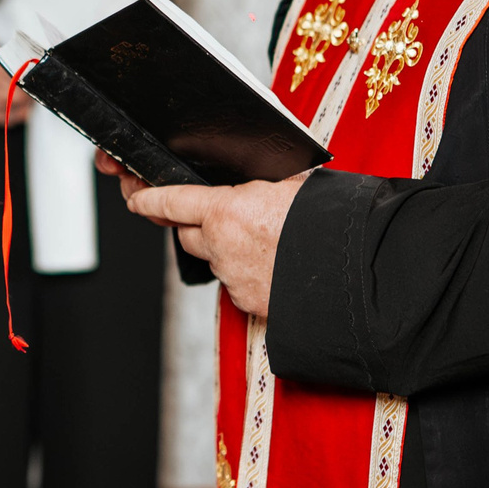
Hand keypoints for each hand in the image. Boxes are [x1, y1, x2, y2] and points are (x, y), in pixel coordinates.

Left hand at [101, 152, 309, 318]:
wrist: (352, 272)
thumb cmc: (329, 223)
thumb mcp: (291, 185)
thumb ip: (260, 186)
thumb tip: (255, 185)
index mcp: (227, 211)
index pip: (171, 202)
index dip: (148, 199)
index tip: (136, 198)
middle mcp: (222, 246)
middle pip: (187, 235)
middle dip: (195, 226)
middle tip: (218, 218)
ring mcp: (232, 277)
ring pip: (215, 260)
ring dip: (227, 250)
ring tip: (265, 241)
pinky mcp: (247, 302)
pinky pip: (235, 283)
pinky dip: (246, 273)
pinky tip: (273, 264)